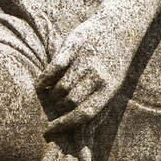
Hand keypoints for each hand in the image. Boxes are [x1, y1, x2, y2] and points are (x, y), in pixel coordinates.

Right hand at [36, 14, 136, 134]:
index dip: (65, 124)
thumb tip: (84, 132)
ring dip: (52, 94)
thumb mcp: (113, 84)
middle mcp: (99, 76)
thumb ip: (98, 104)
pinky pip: (55, 67)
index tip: (49, 131)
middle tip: (53, 106)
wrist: (120, 27)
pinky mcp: (74, 45)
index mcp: (110, 89)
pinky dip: (44, 78)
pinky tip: (40, 83)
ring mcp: (86, 60)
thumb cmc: (113, 62)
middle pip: (70, 101)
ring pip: (62, 87)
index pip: (85, 113)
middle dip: (58, 108)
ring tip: (51, 93)